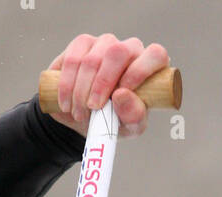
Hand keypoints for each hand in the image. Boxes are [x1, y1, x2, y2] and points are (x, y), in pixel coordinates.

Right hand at [45, 32, 169, 137]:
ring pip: (92, 59)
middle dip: (103, 83)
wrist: (85, 120)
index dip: (139, 72)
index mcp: (148, 67)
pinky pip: (73, 59)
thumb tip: (121, 96)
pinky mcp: (82, 44)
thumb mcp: (129, 127)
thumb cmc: (116, 121)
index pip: (155, 55)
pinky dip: (67, 86)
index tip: (120, 95)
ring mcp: (105, 43)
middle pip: (118, 52)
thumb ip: (133, 116)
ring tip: (80, 113)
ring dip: (82, 91)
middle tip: (93, 108)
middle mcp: (129, 50)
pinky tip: (67, 103)